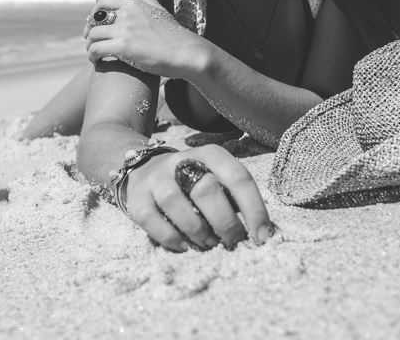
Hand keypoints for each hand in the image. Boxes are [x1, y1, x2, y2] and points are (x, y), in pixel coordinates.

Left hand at [85, 0, 201, 77]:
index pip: (103, 2)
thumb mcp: (159, 9)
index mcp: (133, 4)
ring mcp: (124, 30)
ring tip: (93, 55)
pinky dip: (92, 56)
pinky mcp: (123, 47)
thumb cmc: (175, 34)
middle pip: (95, 20)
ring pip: (93, 35)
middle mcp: (126, 14)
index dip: (94, 13)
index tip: (93, 24)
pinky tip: (96, 62)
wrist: (187, 53)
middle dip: (89, 32)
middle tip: (91, 42)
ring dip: (89, 46)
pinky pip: (96, 49)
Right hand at [124, 144, 273, 251]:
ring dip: (198, 231)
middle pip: (206, 190)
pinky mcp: (137, 198)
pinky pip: (151, 220)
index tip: (263, 236)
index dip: (253, 208)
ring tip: (210, 244)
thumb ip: (233, 197)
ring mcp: (156, 178)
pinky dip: (171, 238)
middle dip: (225, 223)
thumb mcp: (214, 177)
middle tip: (234, 242)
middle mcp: (180, 161)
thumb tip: (260, 232)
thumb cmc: (191, 182)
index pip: (238, 177)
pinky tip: (185, 246)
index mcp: (210, 155)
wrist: (144, 170)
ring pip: (176, 203)